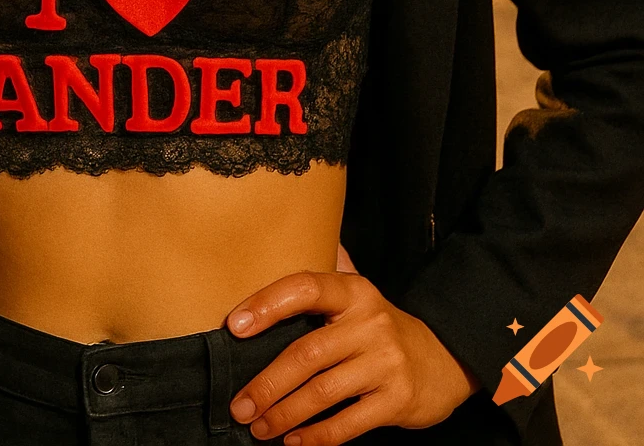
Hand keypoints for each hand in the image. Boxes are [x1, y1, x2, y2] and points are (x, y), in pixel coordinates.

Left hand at [226, 271, 480, 443]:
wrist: (446, 358)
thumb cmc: (383, 329)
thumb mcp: (358, 297)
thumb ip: (320, 283)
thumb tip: (273, 254)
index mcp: (355, 292)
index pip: (306, 288)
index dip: (268, 304)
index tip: (234, 326)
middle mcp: (371, 322)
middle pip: (307, 352)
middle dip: (267, 383)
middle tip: (239, 406)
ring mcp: (386, 362)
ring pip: (323, 391)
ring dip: (284, 414)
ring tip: (258, 427)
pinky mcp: (397, 400)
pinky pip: (348, 423)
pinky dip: (316, 436)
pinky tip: (293, 442)